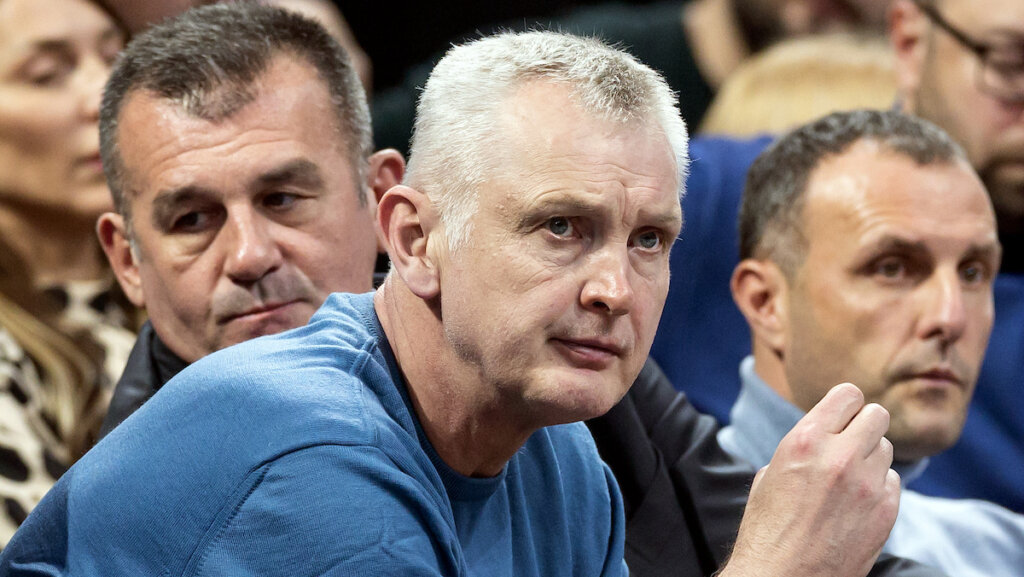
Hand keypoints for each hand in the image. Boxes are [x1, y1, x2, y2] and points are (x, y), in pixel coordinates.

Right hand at [720, 383, 899, 576]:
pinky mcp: (885, 511)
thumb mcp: (770, 474)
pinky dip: (879, 487)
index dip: (846, 404)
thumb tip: (823, 434)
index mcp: (804, 440)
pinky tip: (857, 503)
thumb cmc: (767, 529)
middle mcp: (839, 456)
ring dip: (871, 458)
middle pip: (877, 415)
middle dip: (864, 426)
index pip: (848, 394)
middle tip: (850, 444)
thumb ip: (801, 447)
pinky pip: (893, 481)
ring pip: (886, 448)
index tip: (842, 416)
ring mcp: (867, 485)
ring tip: (849, 479)